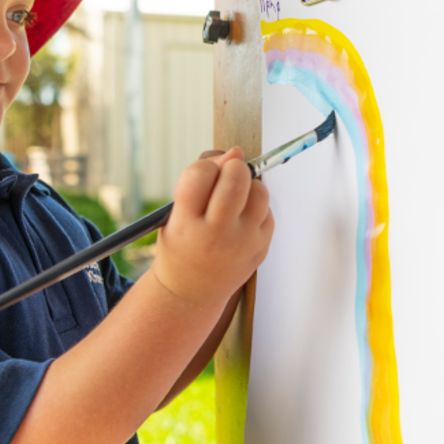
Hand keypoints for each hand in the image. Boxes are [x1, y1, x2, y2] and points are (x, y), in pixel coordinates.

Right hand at [150, 147, 273, 307]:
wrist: (191, 292)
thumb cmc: (182, 244)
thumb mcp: (176, 214)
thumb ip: (200, 180)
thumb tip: (237, 151)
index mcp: (185, 224)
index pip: (199, 174)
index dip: (204, 166)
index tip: (204, 173)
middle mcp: (215, 235)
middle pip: (236, 179)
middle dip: (233, 166)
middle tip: (227, 173)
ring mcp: (242, 243)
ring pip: (259, 192)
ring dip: (249, 184)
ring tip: (234, 197)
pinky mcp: (261, 248)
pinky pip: (268, 210)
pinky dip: (257, 206)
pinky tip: (241, 217)